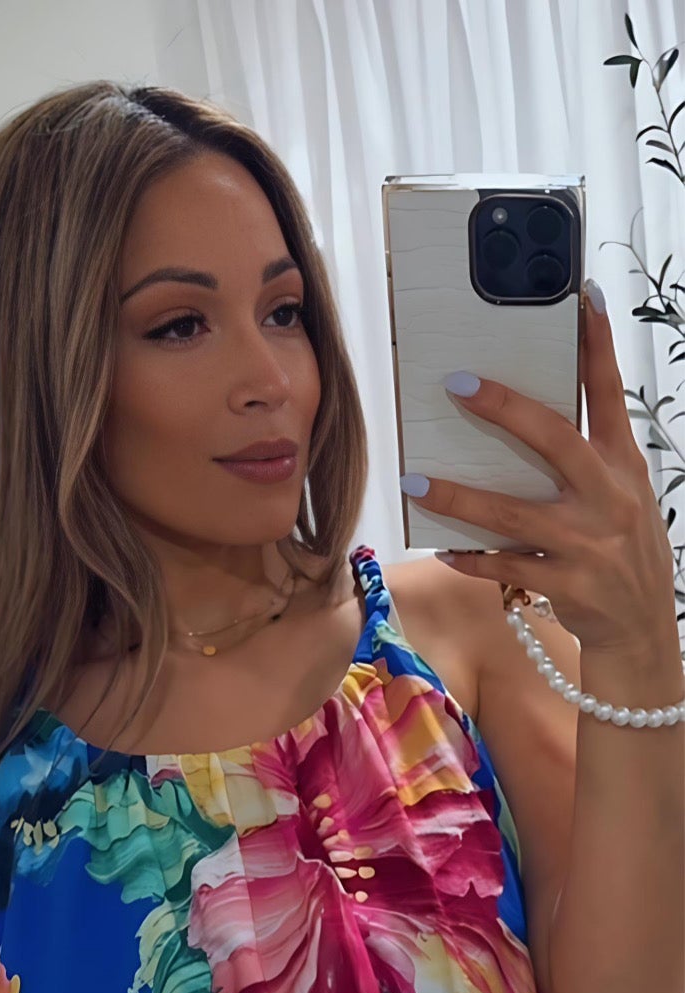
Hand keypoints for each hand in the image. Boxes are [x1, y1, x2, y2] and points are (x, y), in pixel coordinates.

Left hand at [409, 281, 678, 666]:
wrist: (640, 629)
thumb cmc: (620, 552)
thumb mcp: (621, 497)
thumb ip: (585, 462)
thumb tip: (524, 424)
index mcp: (623, 466)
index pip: (610, 395)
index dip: (597, 347)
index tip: (583, 299)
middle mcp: (609, 496)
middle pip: (555, 440)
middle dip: (506, 410)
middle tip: (458, 384)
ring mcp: (587, 542)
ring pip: (514, 511)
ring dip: (461, 497)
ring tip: (417, 483)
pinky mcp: (565, 584)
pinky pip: (506, 567)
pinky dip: (472, 558)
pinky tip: (442, 549)